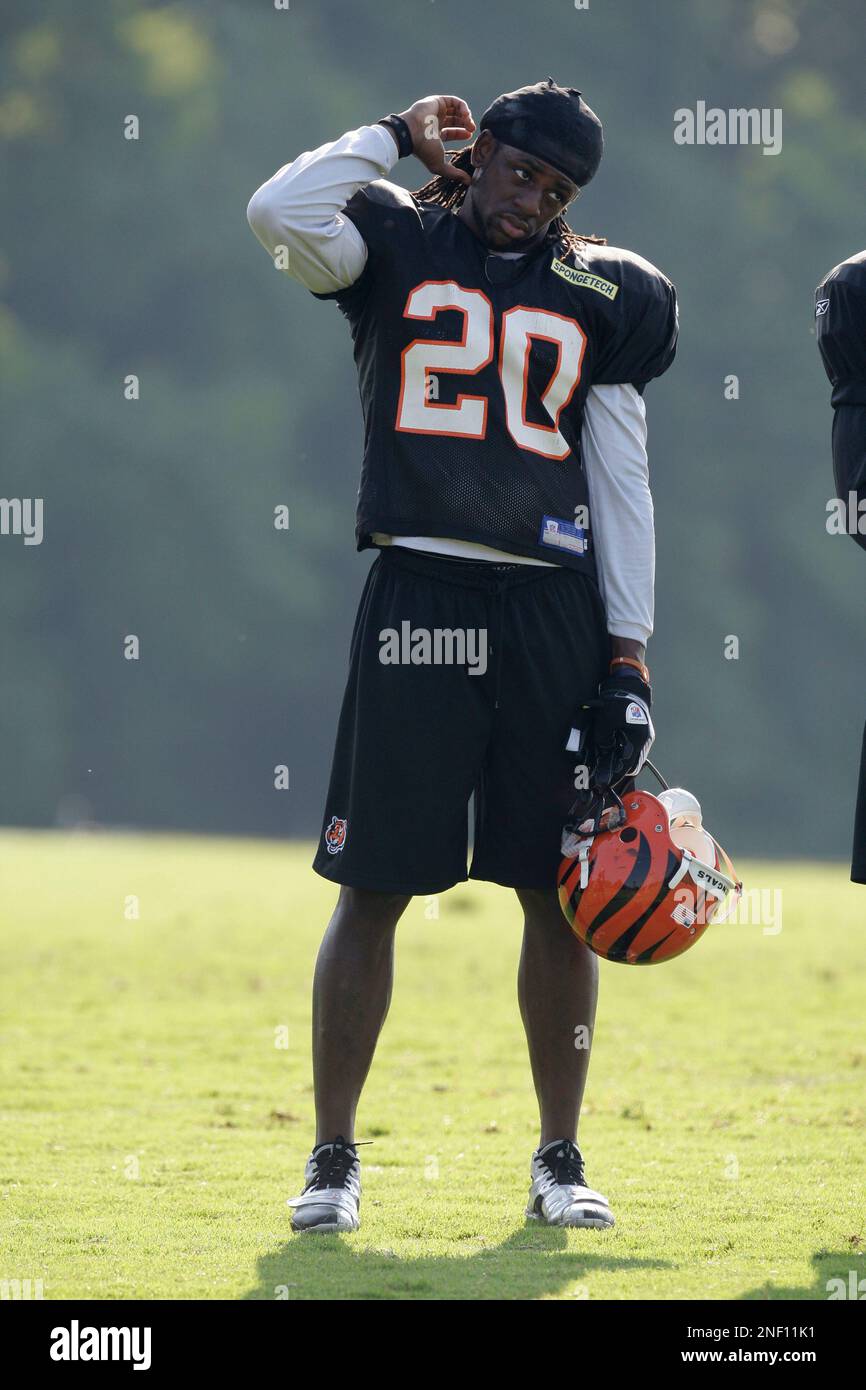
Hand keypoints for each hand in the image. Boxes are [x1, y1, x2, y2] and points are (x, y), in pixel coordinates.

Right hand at [397, 95, 475, 184]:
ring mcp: (436, 111)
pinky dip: (463, 107)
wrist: (411, 133)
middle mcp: (435, 122)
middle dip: (466, 124)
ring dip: (466, 116)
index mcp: (434, 134)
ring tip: (470, 122)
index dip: (462, 133)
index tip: (470, 135)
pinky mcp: (437, 101)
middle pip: (455, 120)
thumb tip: (469, 182)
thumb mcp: (440, 165)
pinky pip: (454, 101)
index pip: (451, 132)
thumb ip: (454, 173)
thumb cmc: (423, 150)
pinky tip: (466, 115)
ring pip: (456, 110)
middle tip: (472, 129)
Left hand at [567, 671, 653, 791]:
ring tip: (599, 771)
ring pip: (627, 758)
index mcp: (640, 740)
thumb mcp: (607, 719)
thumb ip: (603, 738)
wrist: (627, 686)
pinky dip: (615, 754)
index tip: (603, 783)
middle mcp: (641, 742)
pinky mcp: (633, 735)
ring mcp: (638, 738)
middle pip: (629, 765)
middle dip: (615, 772)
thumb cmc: (619, 701)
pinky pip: (625, 749)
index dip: (615, 775)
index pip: (628, 765)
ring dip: (615, 764)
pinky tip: (604, 757)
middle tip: (600, 779)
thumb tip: (602, 750)